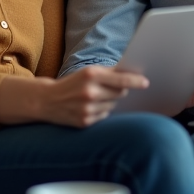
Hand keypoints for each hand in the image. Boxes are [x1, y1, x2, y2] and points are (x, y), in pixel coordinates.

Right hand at [0, 66, 148, 127]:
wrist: (47, 101)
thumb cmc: (72, 83)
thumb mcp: (87, 72)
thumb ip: (110, 72)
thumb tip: (134, 72)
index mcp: (91, 75)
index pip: (121, 80)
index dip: (136, 81)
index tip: (146, 83)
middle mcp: (90, 92)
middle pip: (120, 93)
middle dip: (120, 90)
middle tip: (110, 88)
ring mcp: (87, 109)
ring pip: (114, 105)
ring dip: (110, 101)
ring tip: (95, 98)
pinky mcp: (85, 122)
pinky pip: (105, 115)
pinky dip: (102, 111)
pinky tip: (90, 107)